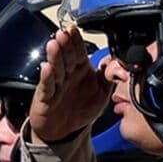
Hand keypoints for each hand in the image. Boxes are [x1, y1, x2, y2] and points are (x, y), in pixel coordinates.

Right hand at [30, 26, 111, 144]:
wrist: (64, 131)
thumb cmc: (81, 110)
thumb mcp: (102, 94)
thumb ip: (109, 77)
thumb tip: (116, 62)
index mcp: (81, 70)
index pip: (79, 51)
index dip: (77, 41)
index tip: (75, 30)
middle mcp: (67, 74)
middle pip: (66, 56)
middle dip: (65, 44)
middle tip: (64, 33)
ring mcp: (56, 84)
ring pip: (56, 68)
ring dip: (55, 56)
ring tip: (54, 44)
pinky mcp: (46, 97)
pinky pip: (47, 86)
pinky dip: (47, 77)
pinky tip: (47, 68)